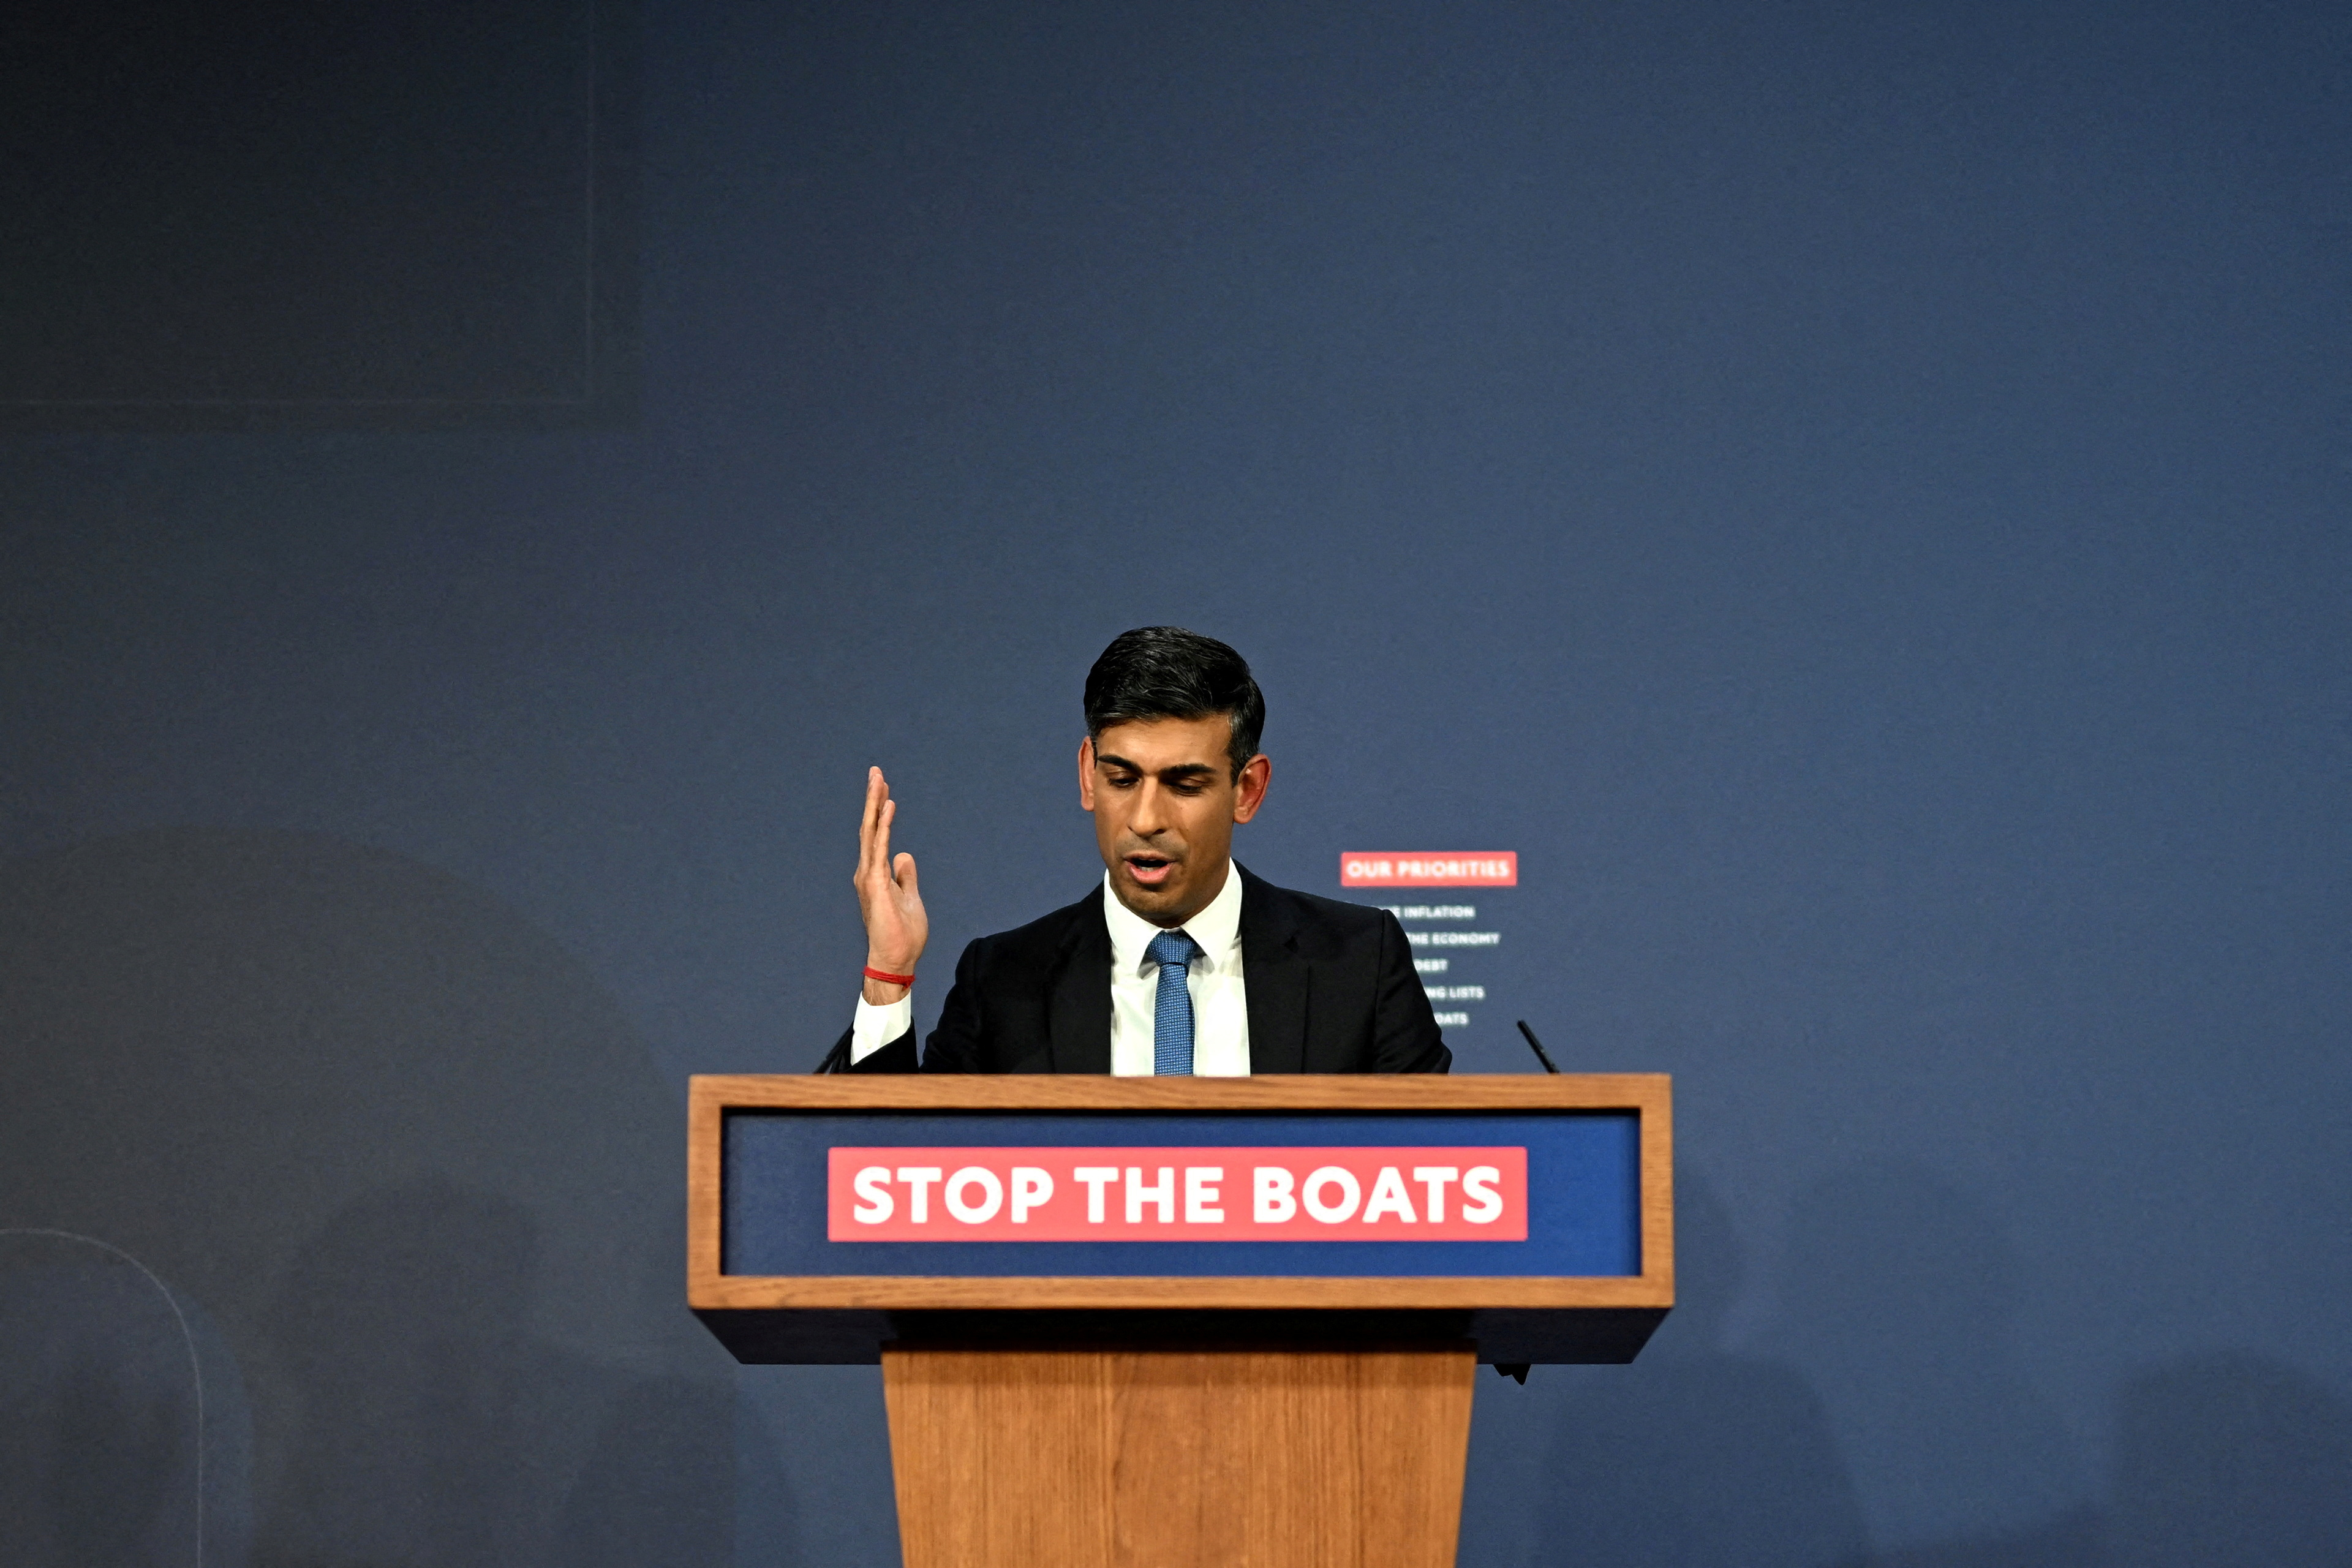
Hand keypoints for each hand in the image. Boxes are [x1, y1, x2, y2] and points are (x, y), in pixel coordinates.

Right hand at [854, 766, 926, 1002]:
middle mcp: (867, 872)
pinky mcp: (876, 884)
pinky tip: (887, 808)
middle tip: (876, 772)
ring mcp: (869, 878)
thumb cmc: (902, 934)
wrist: (896, 960)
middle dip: (873, 799)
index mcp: (875, 875)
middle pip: (869, 828)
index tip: (885, 789)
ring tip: (878, 780)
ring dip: (874, 805)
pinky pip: (879, 849)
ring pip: (870, 833)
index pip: (877, 836)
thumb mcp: (910, 897)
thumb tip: (903, 855)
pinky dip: (883, 827)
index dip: (880, 811)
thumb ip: (905, 876)